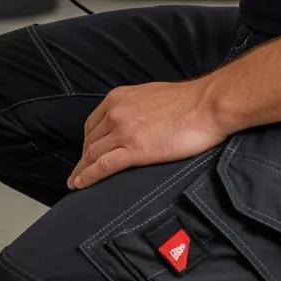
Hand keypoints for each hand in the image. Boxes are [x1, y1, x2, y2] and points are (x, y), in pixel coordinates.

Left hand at [66, 77, 231, 190]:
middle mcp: (115, 113)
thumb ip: (136, 108)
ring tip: (76, 182)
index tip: (86, 152)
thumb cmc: (187, 101)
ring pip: (93, 154)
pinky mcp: (135, 150)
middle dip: (83, 157)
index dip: (87, 140)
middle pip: (91, 140)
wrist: (205, 105)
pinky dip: (88, 176)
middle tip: (79, 171)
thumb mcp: (150, 95)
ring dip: (81, 170)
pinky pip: (104, 165)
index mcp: (118, 98)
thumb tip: (136, 120)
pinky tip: (81, 184)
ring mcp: (123, 131)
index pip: (93, 123)